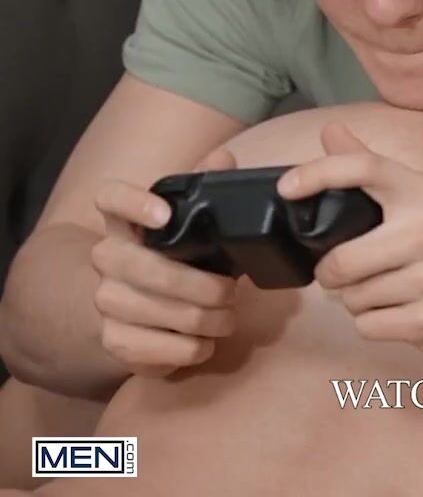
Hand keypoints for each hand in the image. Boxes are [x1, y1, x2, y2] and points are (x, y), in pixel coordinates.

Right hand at [89, 150, 239, 377]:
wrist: (143, 312)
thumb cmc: (180, 258)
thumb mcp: (195, 224)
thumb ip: (207, 188)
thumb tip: (224, 158)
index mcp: (125, 222)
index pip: (110, 198)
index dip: (134, 204)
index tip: (167, 215)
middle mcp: (107, 258)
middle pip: (149, 270)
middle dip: (203, 287)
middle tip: (232, 293)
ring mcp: (106, 301)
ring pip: (158, 313)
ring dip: (205, 320)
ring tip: (227, 318)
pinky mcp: (113, 341)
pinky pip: (156, 350)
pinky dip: (190, 350)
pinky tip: (204, 343)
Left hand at [278, 123, 422, 362]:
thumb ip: (373, 169)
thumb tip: (331, 131)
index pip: (365, 169)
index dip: (318, 174)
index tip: (287, 188)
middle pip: (342, 260)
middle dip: (332, 272)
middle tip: (345, 272)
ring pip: (352, 299)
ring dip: (356, 299)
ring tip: (385, 290)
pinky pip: (367, 326)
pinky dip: (373, 322)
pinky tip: (398, 312)